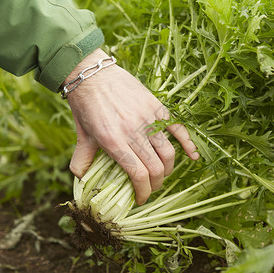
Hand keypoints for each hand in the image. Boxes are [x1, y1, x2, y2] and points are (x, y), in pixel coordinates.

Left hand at [64, 48, 199, 204]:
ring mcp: (147, 118)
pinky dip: (188, 144)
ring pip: (168, 152)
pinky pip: (177, 128)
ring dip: (168, 169)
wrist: (92, 73)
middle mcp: (133, 131)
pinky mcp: (156, 107)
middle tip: (150, 187)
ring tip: (161, 173)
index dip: (143, 192)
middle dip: (155, 184)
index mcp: (113, 141)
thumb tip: (81, 180)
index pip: (138, 175)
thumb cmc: (85, 105)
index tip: (140, 198)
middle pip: (156, 168)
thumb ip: (82, 160)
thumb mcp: (82, 135)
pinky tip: (192, 156)